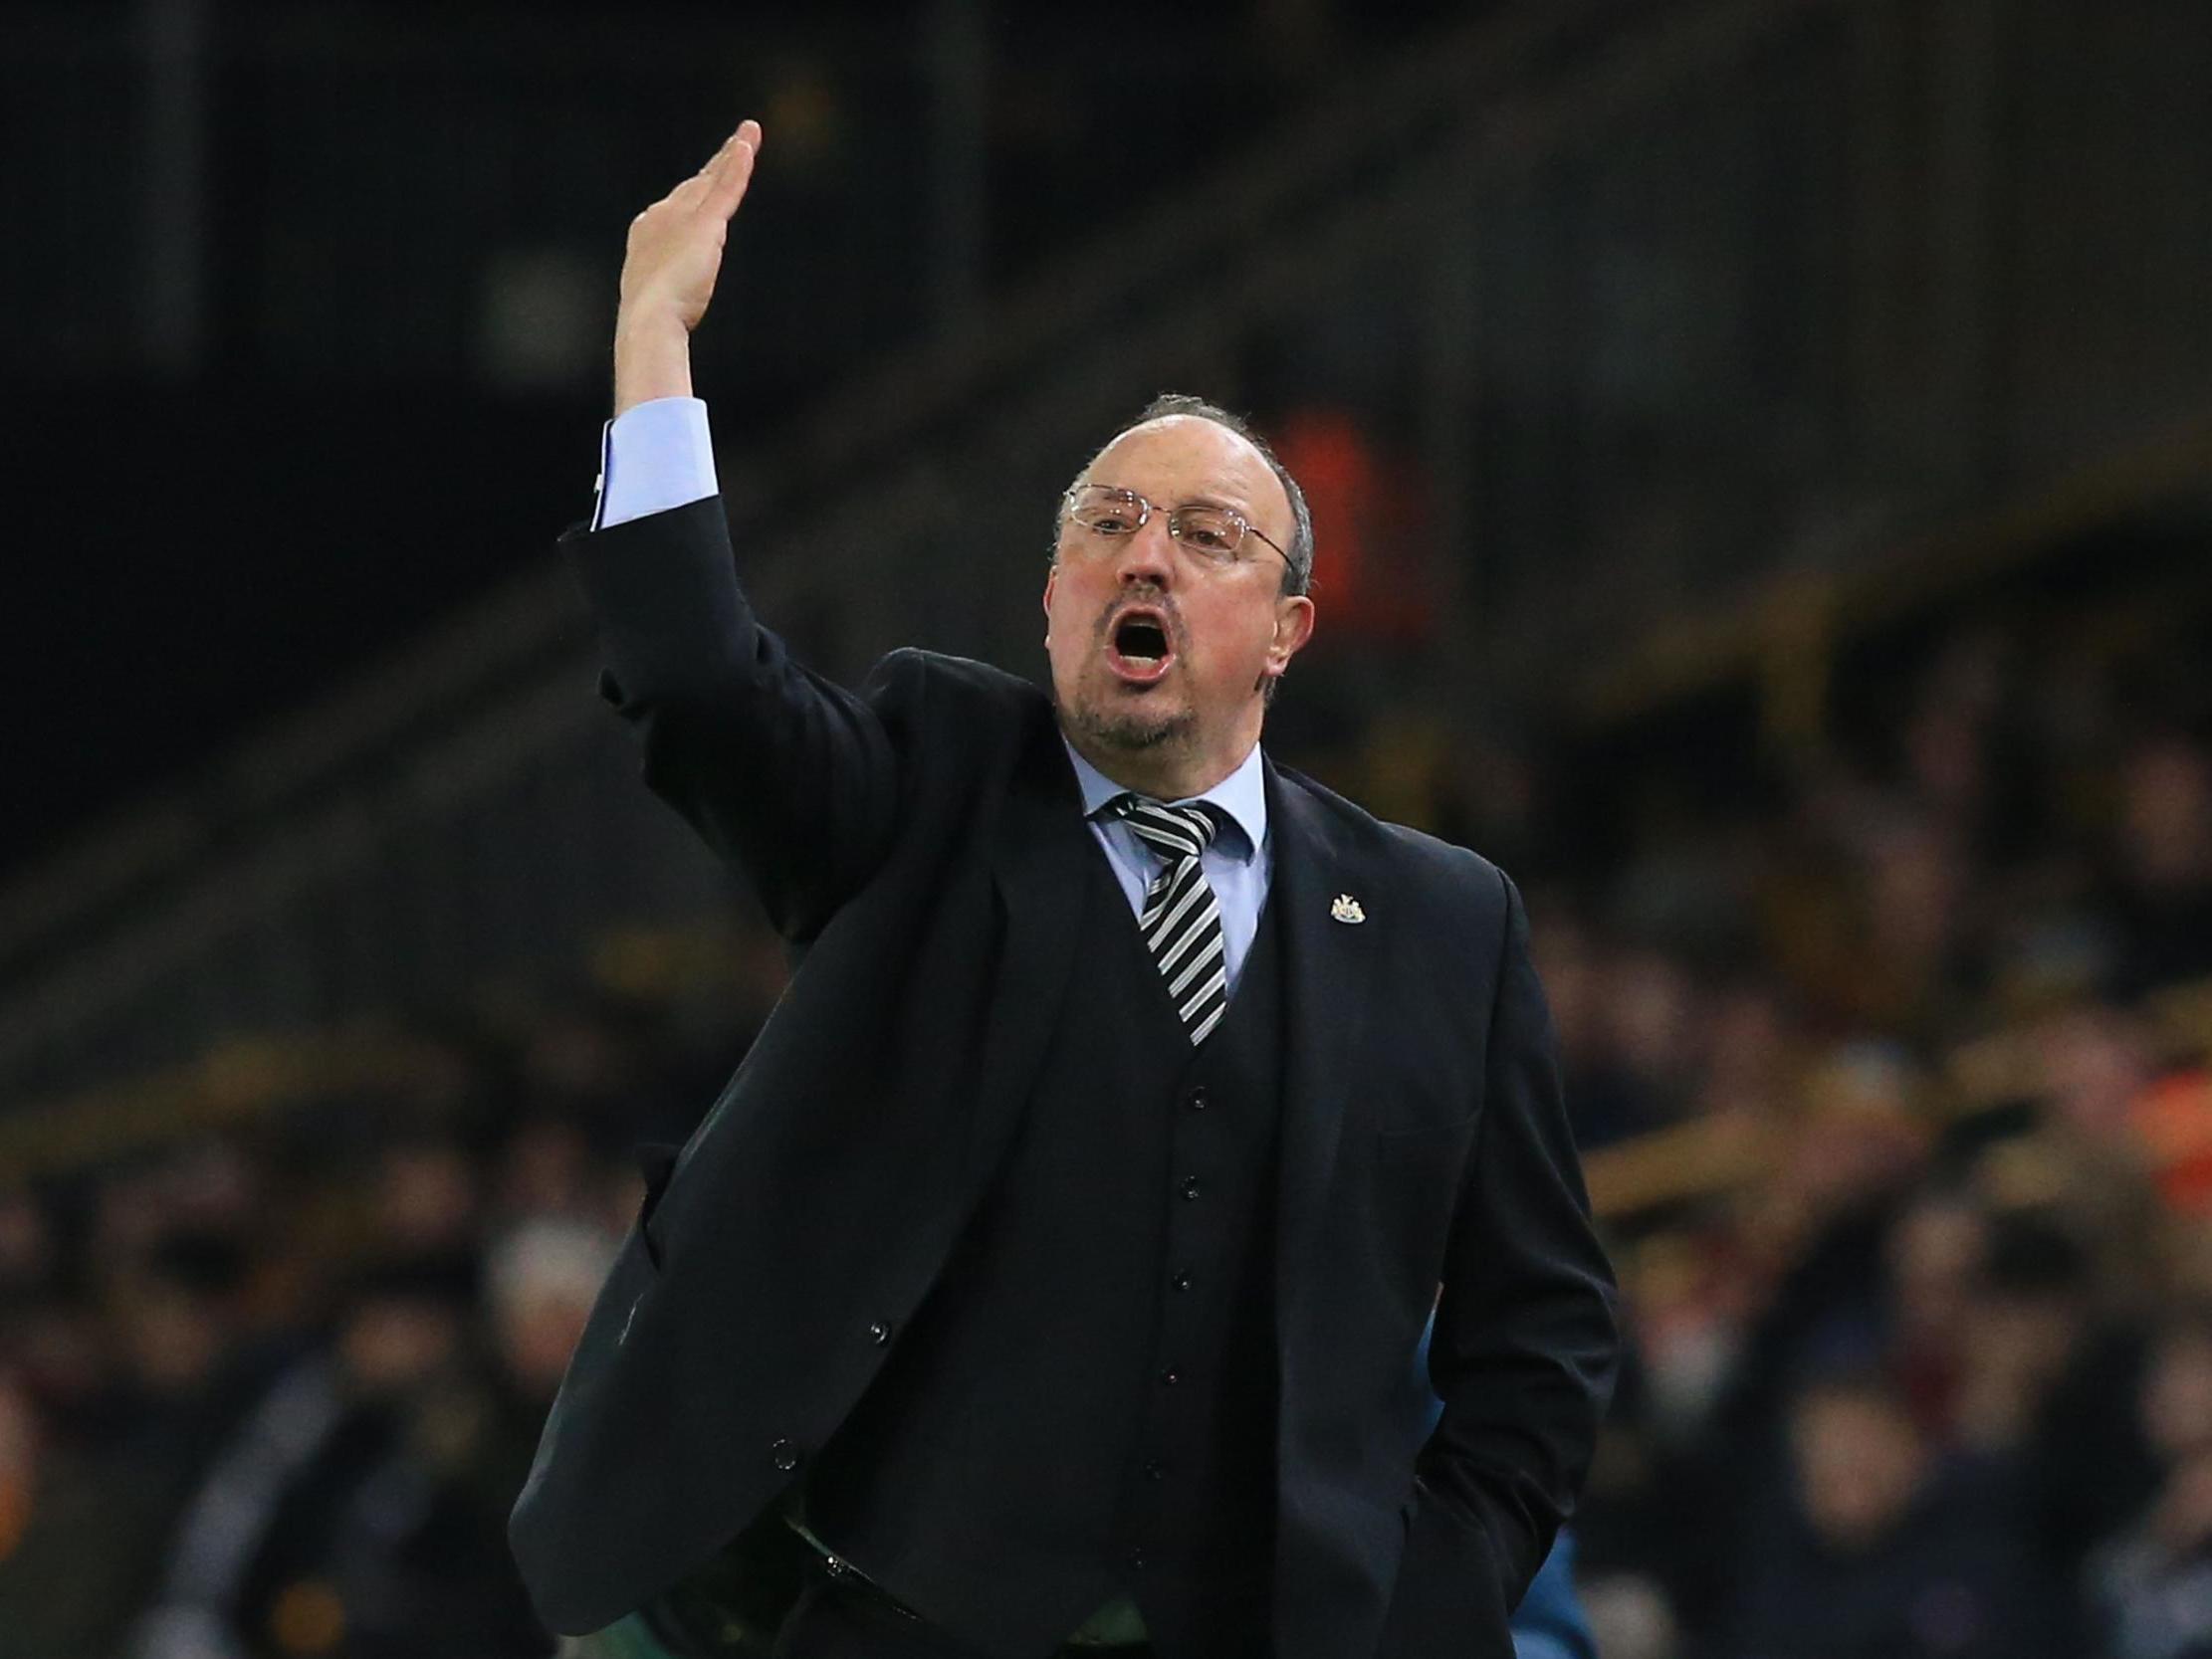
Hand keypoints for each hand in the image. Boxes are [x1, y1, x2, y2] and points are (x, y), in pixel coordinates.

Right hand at [612, 119, 762, 413]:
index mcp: (647, 234)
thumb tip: (663, 341)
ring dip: (733, 155)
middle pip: (696, 185)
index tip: (709, 178)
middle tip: (737, 146)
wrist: (648, 321)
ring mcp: (683, 218)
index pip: (678, 207)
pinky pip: (726, 188)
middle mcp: (662, 217)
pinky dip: (738, 166)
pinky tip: (749, 145)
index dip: (697, 192)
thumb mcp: (660, 307)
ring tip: (749, 134)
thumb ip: (667, 305)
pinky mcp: (705, 224)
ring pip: (713, 180)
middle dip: (717, 166)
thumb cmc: (649, 325)